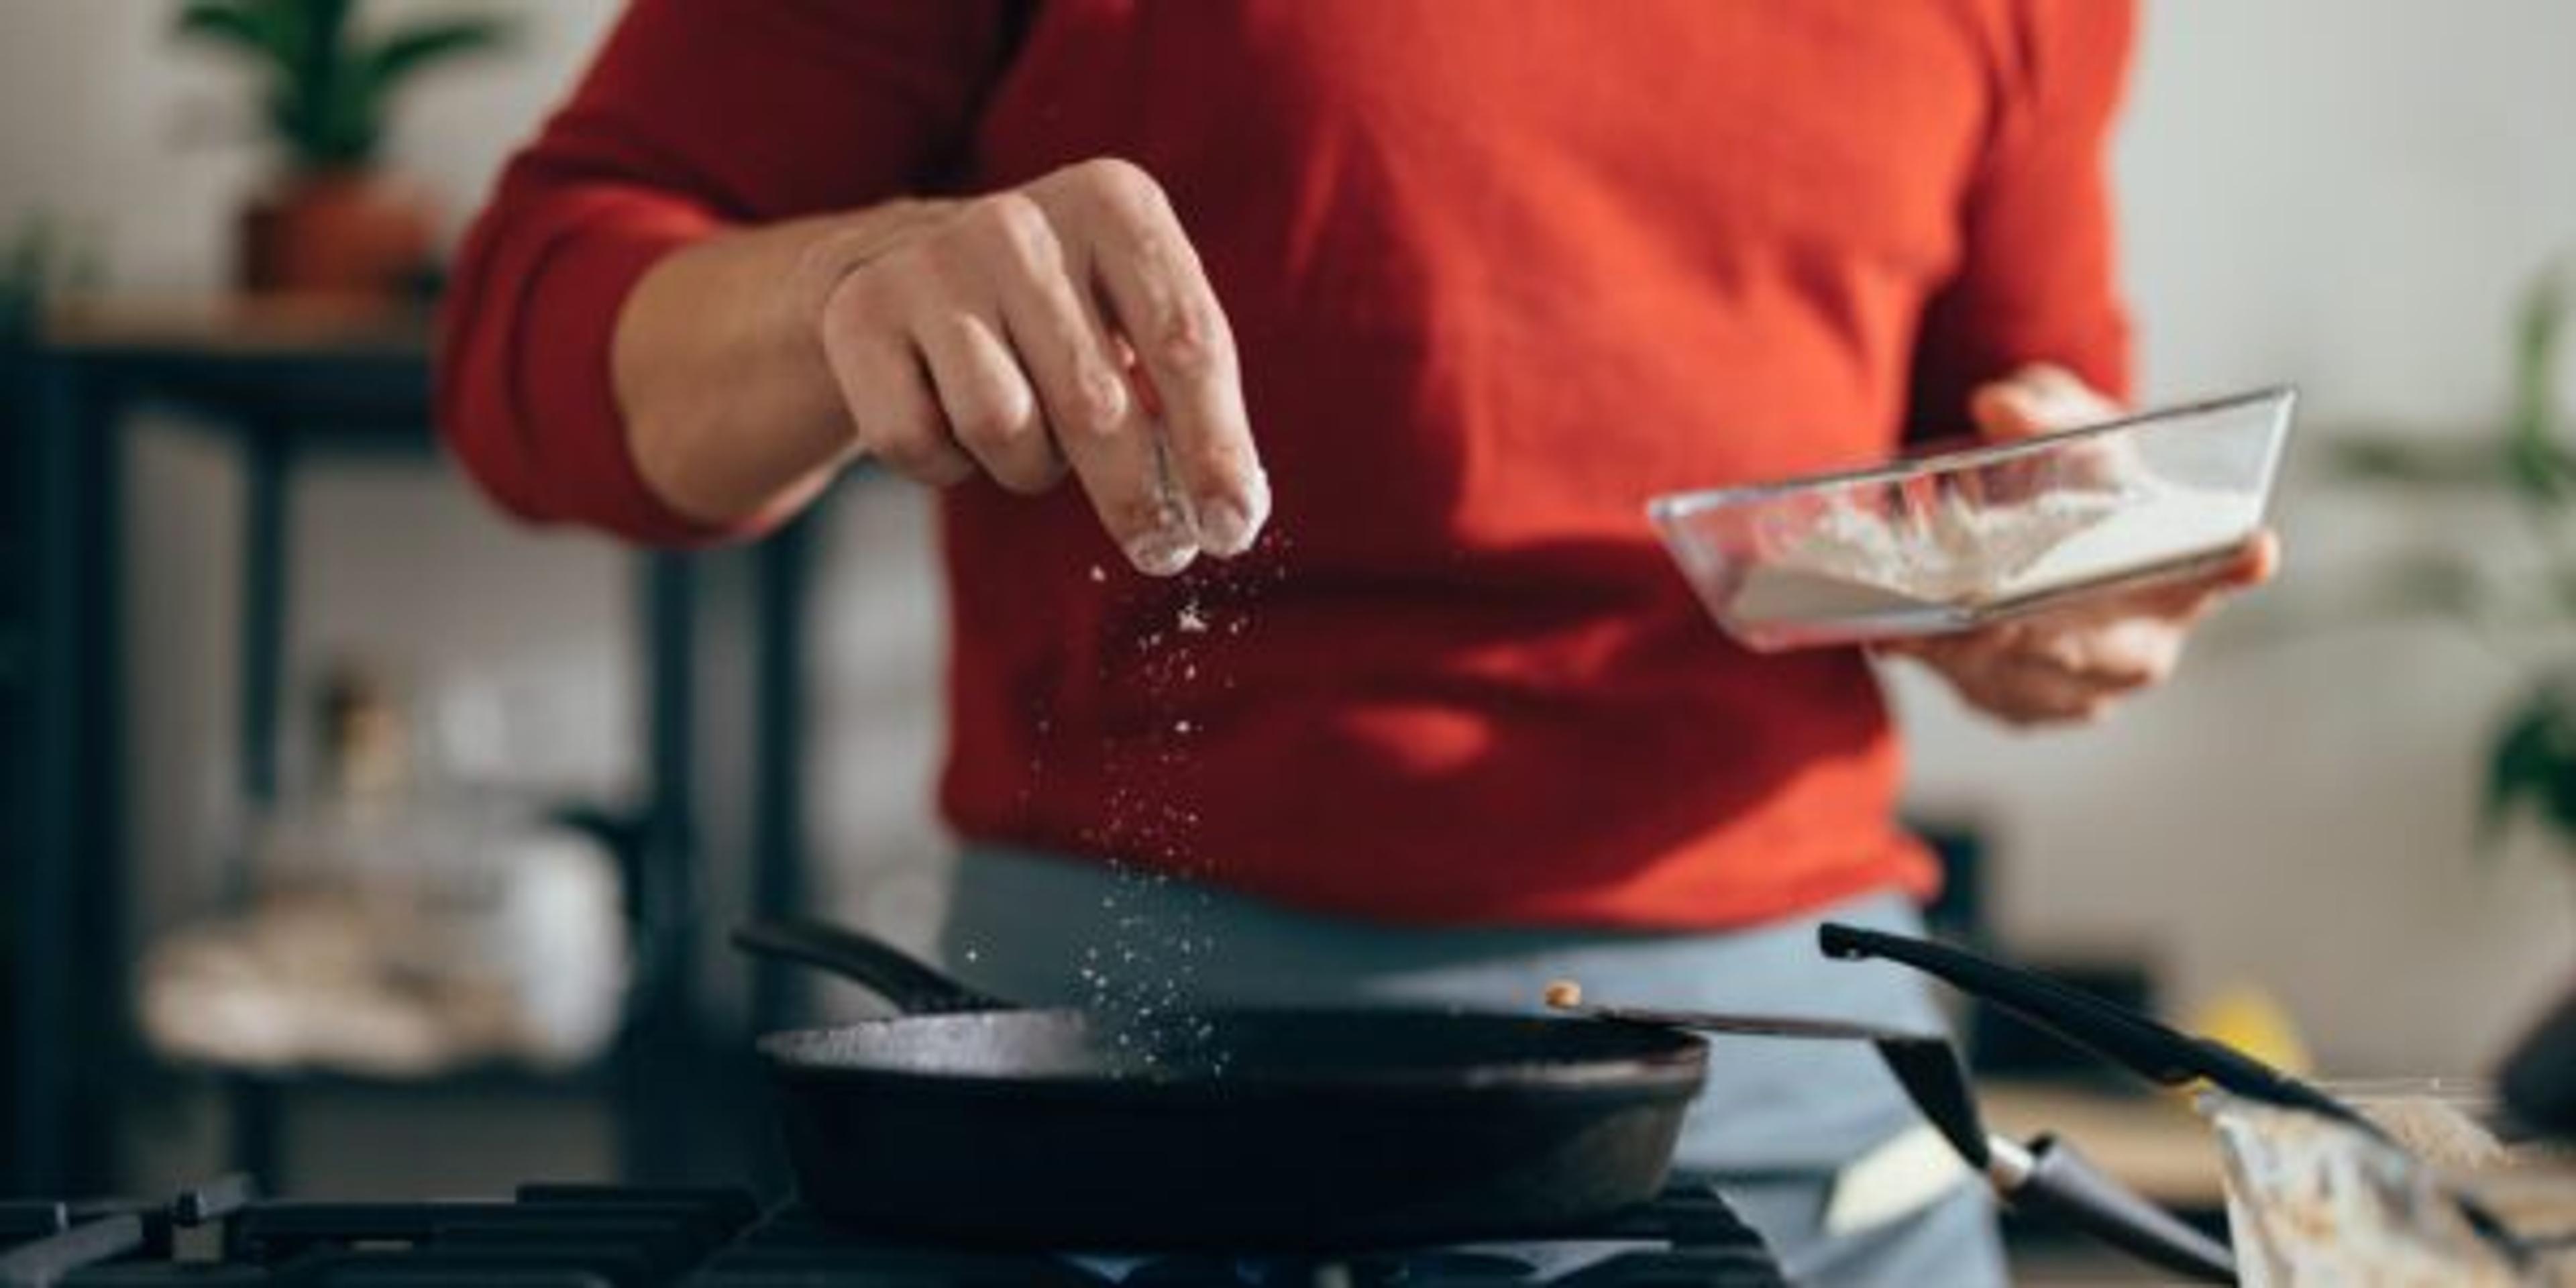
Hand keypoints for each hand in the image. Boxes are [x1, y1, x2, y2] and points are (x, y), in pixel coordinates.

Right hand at [815, 157, 1266, 575]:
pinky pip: (921, 443)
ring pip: (1005, 431)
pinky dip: (946, 464)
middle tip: (1159, 550)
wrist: (901, 266)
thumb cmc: (1058, 316)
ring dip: (1029, 466)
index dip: (1216, 449)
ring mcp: (933, 261)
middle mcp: (1021, 221)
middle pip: (1099, 407)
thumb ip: (1187, 401)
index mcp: (1115, 204)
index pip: (1186, 343)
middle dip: (1136, 498)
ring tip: (1027, 431)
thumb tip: (1227, 508)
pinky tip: (947, 415)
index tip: (1231, 526)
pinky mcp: (859, 312)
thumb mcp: (1135, 323)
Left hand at [1879, 364, 2278, 727]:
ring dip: (1974, 656)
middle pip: (2104, 649)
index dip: (2234, 563)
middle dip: (2044, 635)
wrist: (2036, 539)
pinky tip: (1897, 635)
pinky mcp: (2022, 705)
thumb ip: (2044, 411)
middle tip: (1991, 617)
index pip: (2222, 567)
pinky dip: (1938, 662)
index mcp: (2185, 569)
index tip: (2252, 547)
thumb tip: (2002, 409)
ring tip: (1923, 624)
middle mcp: (2147, 639)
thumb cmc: (2072, 481)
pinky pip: (1979, 692)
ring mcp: (2086, 686)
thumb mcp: (2064, 429)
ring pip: (2032, 681)